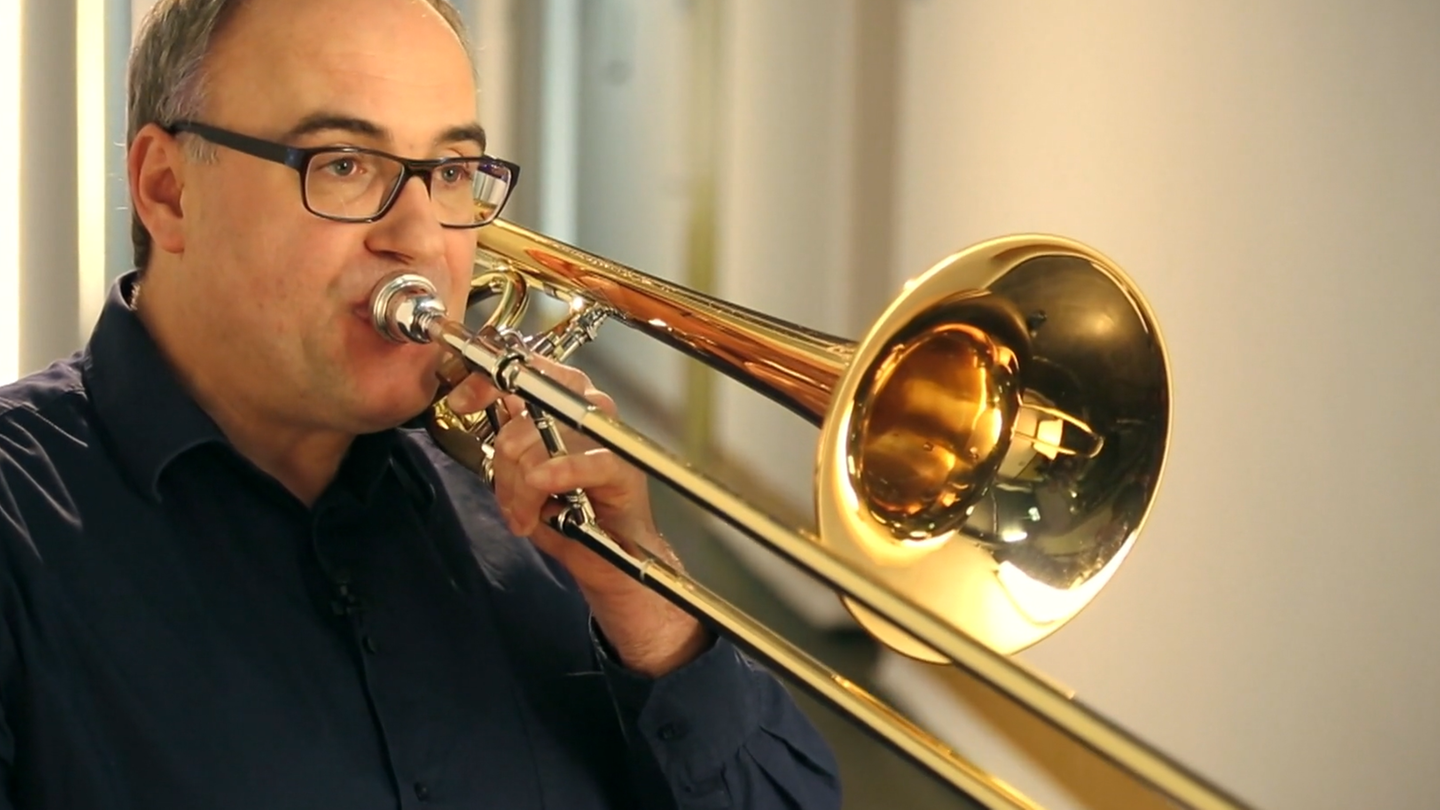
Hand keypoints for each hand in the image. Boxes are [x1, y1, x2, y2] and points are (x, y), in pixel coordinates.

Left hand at [444, 357, 711, 676]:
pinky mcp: (623, 467)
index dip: (486, 380)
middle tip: (508, 498)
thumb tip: (470, 405)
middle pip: (525, 412)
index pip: (523, 367)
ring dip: (521, 488)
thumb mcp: (522, 472)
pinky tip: (545, 491)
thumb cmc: (568, 513)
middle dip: (504, 461)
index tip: (460, 402)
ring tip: (525, 517)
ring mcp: (607, 435)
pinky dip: (557, 475)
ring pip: (542, 443)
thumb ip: (505, 437)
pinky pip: (581, 464)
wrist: (609, 559)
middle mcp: (587, 407)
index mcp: (563, 400)